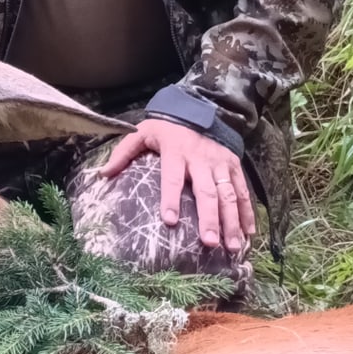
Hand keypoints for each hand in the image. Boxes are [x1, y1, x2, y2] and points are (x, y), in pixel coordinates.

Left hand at [99, 119, 254, 253]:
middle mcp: (201, 159)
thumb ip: (123, 152)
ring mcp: (220, 163)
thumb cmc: (167, 128)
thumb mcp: (141, 133)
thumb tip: (103, 174)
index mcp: (176, 152)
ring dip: (232, 221)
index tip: (169, 221)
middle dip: (209, 218)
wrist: (200, 107)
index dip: (171, 198)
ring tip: (232, 246)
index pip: (173, 178)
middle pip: (207, 192)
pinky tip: (248, 234)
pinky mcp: (234, 166)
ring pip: (228, 195)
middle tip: (209, 242)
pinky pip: (242, 191)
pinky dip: (247, 213)